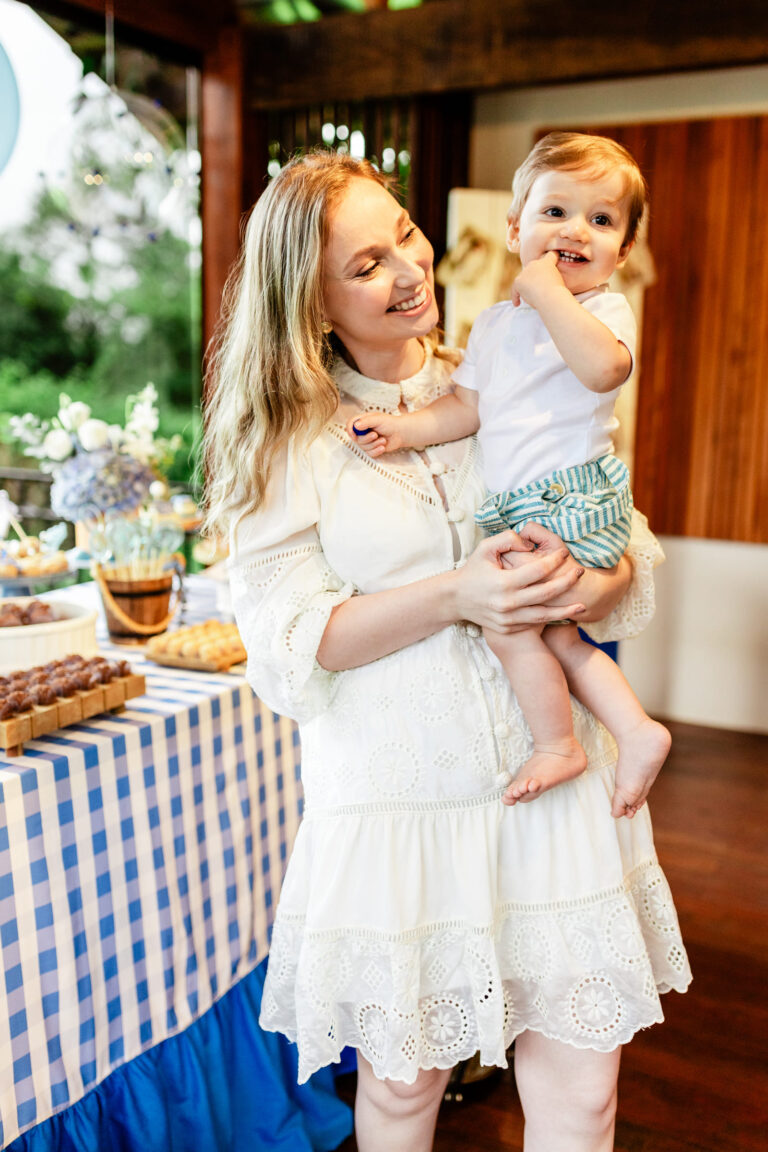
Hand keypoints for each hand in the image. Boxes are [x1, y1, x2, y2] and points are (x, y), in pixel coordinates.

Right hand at [346, 411, 409, 456]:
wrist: (401, 433)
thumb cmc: (390, 423)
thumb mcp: (378, 419)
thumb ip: (366, 421)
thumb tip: (355, 426)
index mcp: (363, 421)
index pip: (350, 424)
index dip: (350, 430)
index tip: (354, 435)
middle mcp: (363, 431)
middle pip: (356, 439)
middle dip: (366, 439)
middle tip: (375, 435)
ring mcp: (367, 440)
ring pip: (363, 447)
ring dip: (374, 445)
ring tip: (383, 440)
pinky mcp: (372, 448)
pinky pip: (369, 453)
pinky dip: (376, 451)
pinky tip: (383, 447)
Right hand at [453, 529, 585, 632]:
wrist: (456, 599)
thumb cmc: (473, 570)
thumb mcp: (484, 548)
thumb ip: (507, 539)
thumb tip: (529, 543)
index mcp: (504, 582)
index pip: (538, 570)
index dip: (555, 560)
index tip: (565, 553)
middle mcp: (508, 603)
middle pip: (547, 593)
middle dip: (567, 582)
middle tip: (581, 572)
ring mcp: (509, 619)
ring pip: (544, 614)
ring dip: (566, 610)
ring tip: (583, 605)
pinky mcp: (508, 628)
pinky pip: (534, 623)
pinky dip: (549, 619)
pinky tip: (563, 613)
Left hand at [511, 251, 565, 308]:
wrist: (551, 297)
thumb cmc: (559, 293)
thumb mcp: (560, 282)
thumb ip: (552, 279)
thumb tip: (544, 286)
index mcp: (548, 262)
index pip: (550, 256)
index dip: (550, 260)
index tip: (549, 266)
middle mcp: (535, 263)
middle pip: (532, 269)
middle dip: (534, 277)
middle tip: (537, 289)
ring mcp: (526, 271)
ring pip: (524, 279)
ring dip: (526, 287)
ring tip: (530, 297)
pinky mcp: (518, 281)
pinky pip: (515, 289)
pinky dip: (516, 296)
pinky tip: (517, 304)